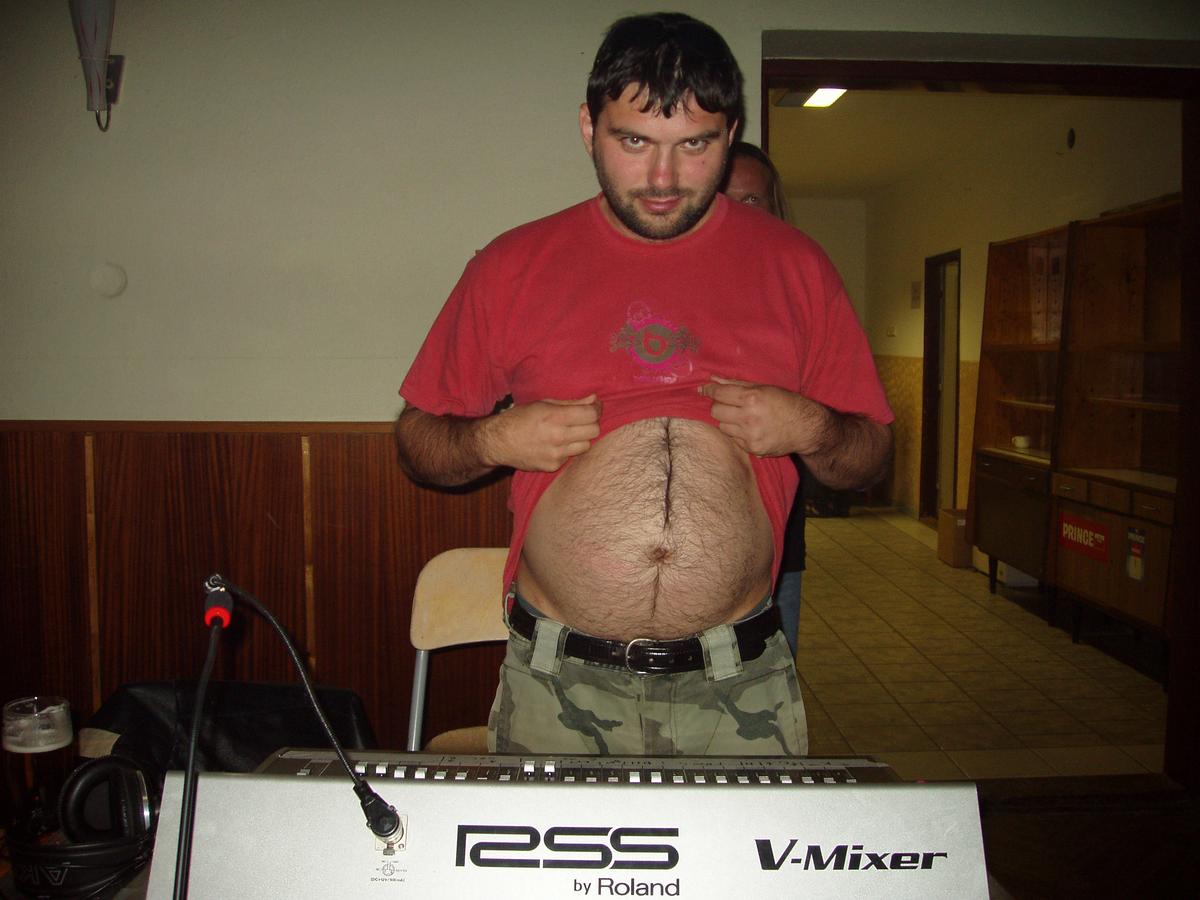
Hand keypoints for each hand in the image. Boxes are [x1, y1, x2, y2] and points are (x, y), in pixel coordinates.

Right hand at [482, 395, 601, 471]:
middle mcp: (558, 437)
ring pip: (586, 446)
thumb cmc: (519, 418)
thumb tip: (594, 400)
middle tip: (582, 419)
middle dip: (591, 423)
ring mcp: (556, 454)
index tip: (594, 406)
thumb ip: (571, 403)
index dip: (596, 408)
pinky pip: (571, 457)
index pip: (591, 414)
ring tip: (567, 432)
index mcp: (556, 417)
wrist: (497, 442)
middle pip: (594, 431)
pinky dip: (567, 450)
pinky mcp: (552, 466)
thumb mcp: (543, 403)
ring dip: (581, 438)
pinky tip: (554, 444)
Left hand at [699, 376, 829, 457]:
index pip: (719, 394)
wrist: (807, 428)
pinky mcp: (753, 449)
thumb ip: (737, 384)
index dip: (709, 391)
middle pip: (715, 411)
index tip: (703, 389)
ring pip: (722, 427)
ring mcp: (750, 436)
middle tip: (729, 404)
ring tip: (743, 417)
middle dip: (719, 406)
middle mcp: (749, 418)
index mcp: (752, 398)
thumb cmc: (787, 403)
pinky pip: (734, 439)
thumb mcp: (764, 387)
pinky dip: (738, 433)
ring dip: (728, 421)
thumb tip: (713, 380)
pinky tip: (752, 429)